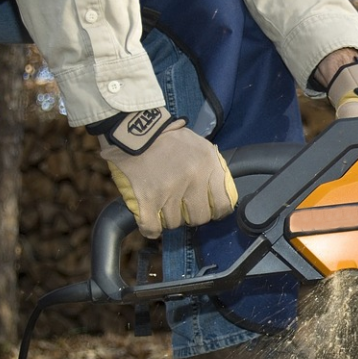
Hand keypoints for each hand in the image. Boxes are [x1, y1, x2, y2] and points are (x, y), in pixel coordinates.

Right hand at [90, 108, 237, 238]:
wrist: (134, 128)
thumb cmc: (168, 136)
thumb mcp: (200, 146)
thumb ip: (213, 167)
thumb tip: (222, 190)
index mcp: (208, 165)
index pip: (223, 204)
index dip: (217, 212)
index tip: (211, 211)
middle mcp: (193, 178)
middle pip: (199, 217)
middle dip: (192, 217)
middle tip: (184, 210)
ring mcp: (169, 189)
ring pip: (175, 223)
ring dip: (169, 220)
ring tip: (165, 209)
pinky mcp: (147, 197)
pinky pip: (152, 227)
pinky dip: (151, 230)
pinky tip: (151, 227)